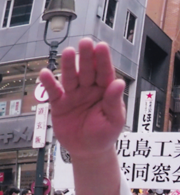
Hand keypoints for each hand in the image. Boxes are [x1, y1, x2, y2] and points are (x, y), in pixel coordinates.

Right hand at [38, 39, 125, 157]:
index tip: (102, 47)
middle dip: (86, 57)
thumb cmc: (104, 135)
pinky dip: (48, 83)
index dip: (103, 60)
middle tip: (86, 43)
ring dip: (69, 65)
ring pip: (71, 76)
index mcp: (105, 91)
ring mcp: (73, 94)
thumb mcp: (114, 121)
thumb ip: (114, 102)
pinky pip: (53, 91)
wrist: (89, 151)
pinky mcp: (59, 103)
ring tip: (68, 52)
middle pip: (87, 70)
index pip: (105, 73)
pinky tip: (45, 73)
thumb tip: (119, 83)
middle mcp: (88, 89)